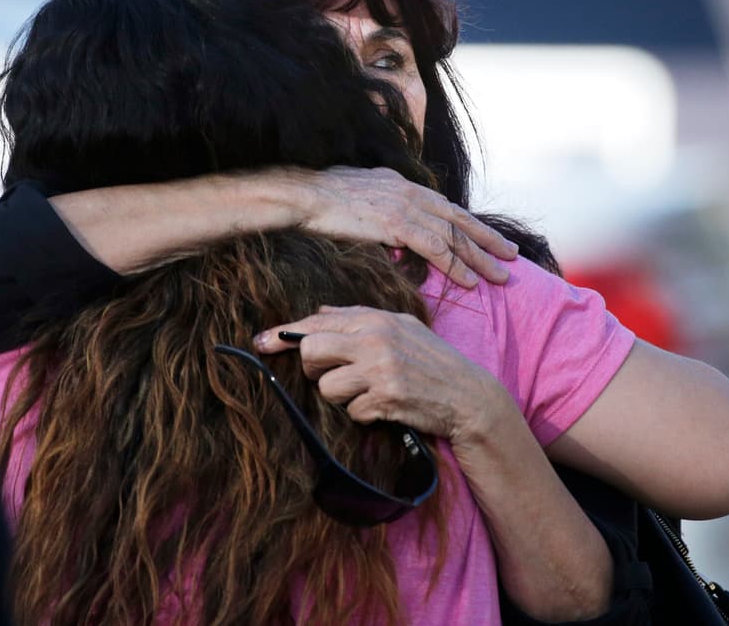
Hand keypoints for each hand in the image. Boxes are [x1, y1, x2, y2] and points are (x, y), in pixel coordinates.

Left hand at [255, 305, 506, 445]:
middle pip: (311, 352)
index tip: (260, 342)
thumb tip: (318, 314)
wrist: (468, 396)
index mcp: (375, 320)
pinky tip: (384, 407)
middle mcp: (375, 340)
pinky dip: (363, 414)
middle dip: (314, 369)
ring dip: (341, 397)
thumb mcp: (400, 327)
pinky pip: (351, 411)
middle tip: (333, 375)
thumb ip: (357, 319)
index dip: (283, 335)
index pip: (317, 323)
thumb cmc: (432, 360)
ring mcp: (380, 370)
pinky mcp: (386, 399)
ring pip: (327, 387)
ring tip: (366, 392)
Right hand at [292, 167, 517, 287]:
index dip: (470, 224)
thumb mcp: (359, 194)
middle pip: (459, 219)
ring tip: (501, 276)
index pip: (445, 207)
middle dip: (488, 239)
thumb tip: (385, 221)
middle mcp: (410, 193)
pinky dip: (455, 266)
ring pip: (454, 236)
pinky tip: (470, 281)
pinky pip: (436, 249)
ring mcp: (406, 207)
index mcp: (403, 185)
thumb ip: (379, 205)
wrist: (303, 196)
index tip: (489, 237)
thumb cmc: (321, 199)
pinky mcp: (397, 224)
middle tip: (512, 255)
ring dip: (480, 258)